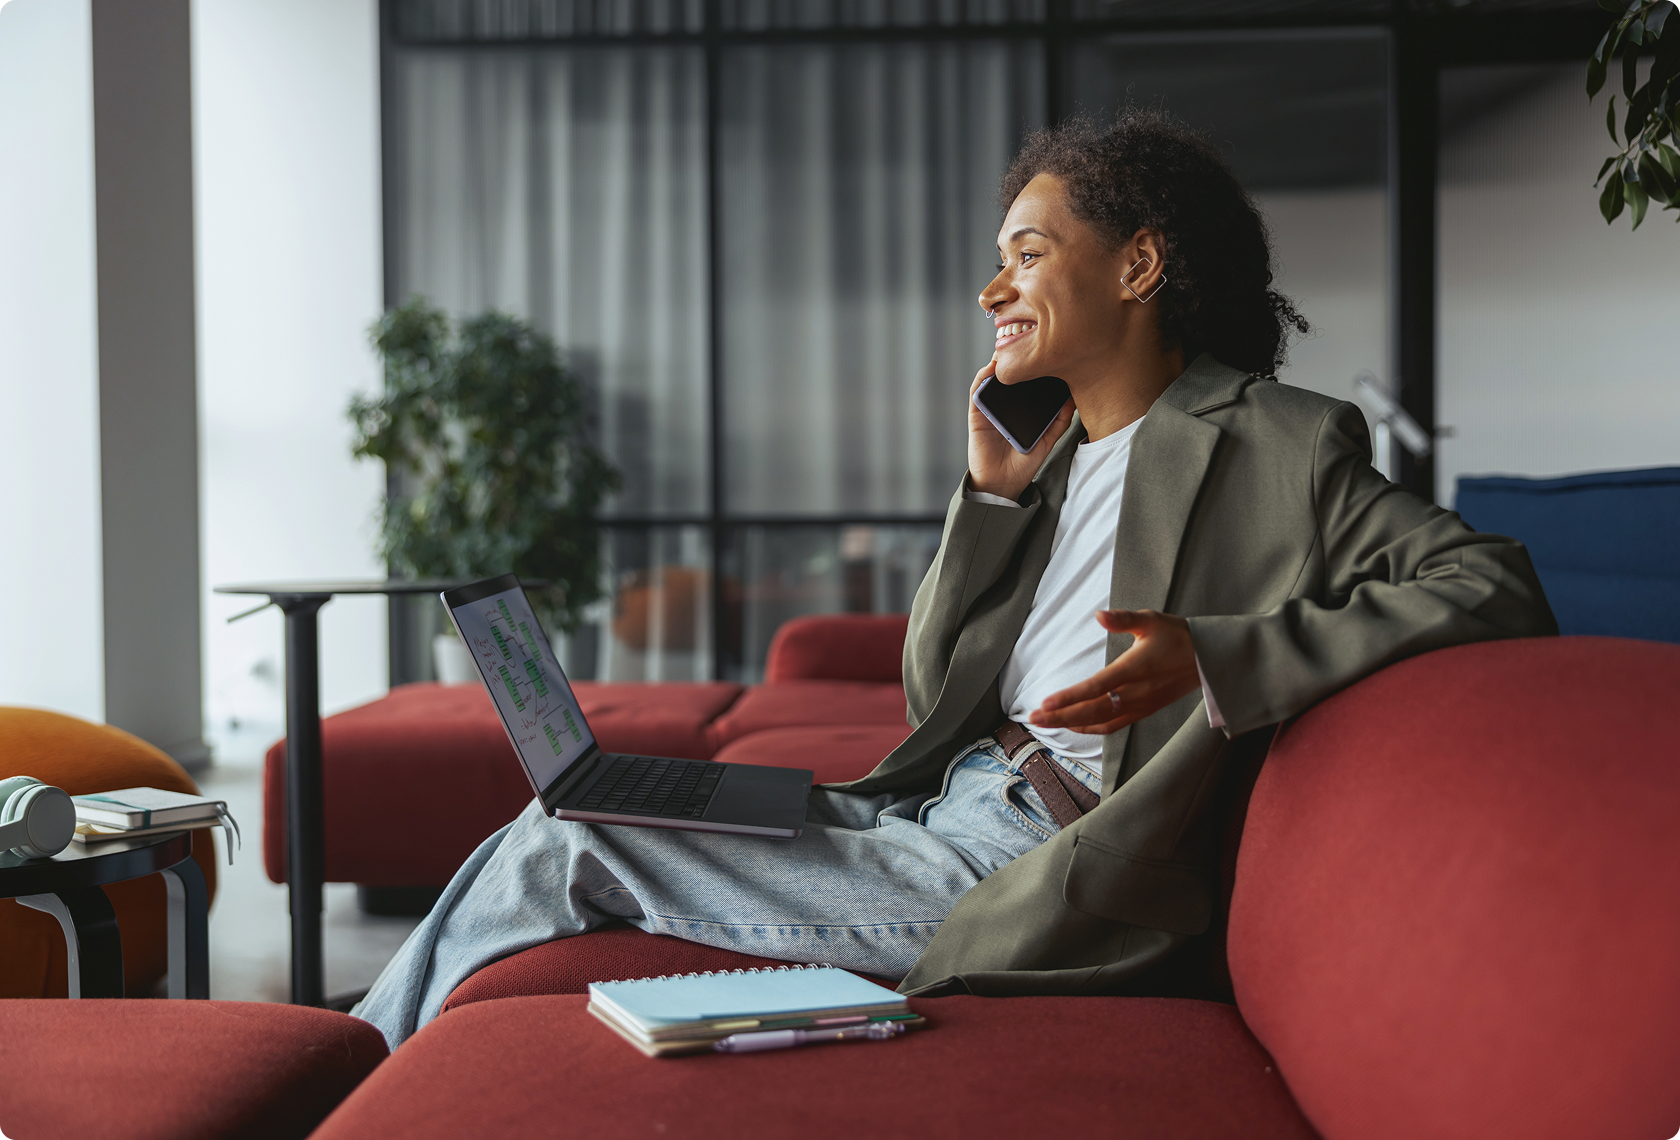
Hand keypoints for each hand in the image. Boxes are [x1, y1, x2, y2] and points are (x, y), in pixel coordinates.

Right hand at [967, 357, 1075, 500]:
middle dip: (1016, 357)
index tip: (1047, 351)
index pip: (1027, 382)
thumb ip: (1059, 422)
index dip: (1034, 366)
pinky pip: (976, 392)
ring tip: (1009, 348)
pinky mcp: (976, 415)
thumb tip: (1074, 399)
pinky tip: (991, 368)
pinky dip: (982, 378)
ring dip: (998, 362)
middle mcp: (1005, 405)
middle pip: (1010, 377)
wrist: (1003, 484)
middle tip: (1028, 340)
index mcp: (1021, 409)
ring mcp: (989, 409)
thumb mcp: (1047, 440)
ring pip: (992, 379)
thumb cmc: (1023, 463)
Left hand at [1028, 610, 1200, 734]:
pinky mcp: (1143, 711)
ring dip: (1070, 722)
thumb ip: (1124, 619)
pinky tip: (1073, 724)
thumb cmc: (1177, 636)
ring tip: (1045, 721)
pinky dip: (1091, 727)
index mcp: (1135, 668)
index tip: (1046, 702)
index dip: (1070, 697)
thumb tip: (1100, 615)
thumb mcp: (1151, 620)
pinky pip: (1113, 725)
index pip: (1097, 686)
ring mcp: (1140, 705)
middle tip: (1033, 717)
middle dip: (1060, 714)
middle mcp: (1136, 691)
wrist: (1208, 659)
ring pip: (1100, 720)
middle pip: (1092, 709)